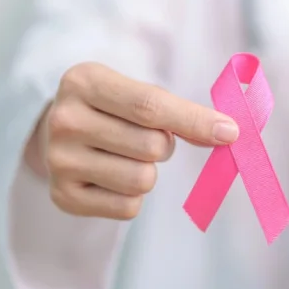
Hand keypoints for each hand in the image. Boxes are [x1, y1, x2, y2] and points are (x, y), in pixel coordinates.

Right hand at [26, 62, 239, 219]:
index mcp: (83, 81)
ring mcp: (59, 161)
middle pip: (151, 146)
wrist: (57, 133)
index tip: (230, 132)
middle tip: (142, 137)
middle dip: (163, 146)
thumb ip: (176, 110)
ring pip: (142, 180)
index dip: (194, 120)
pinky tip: (111, 178)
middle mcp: (64, 120)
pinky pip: (128, 207)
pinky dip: (132, 197)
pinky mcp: (63, 196)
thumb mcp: (133, 92)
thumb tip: (226, 133)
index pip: (149, 105)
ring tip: (124, 157)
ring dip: (147, 172)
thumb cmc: (110, 109)